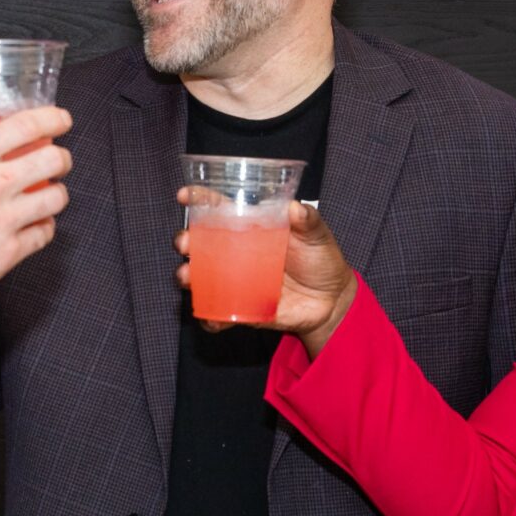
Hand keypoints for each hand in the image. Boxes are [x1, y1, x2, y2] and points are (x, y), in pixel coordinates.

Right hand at [0, 107, 71, 320]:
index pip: (25, 126)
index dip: (52, 118)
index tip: (61, 120)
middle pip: (53, 159)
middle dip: (61, 157)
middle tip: (57, 160)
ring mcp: (2, 221)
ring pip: (57, 197)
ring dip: (56, 193)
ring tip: (48, 194)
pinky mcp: (7, 253)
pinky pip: (44, 233)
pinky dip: (44, 227)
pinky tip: (34, 225)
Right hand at [173, 198, 357, 351]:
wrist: (331, 301)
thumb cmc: (322, 260)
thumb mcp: (318, 236)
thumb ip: (308, 221)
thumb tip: (295, 208)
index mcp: (251, 227)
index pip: (220, 208)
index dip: (199, 200)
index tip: (184, 195)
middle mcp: (236, 252)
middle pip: (200, 242)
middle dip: (185, 240)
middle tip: (185, 244)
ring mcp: (235, 280)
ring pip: (200, 276)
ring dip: (188, 276)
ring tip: (188, 277)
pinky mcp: (240, 307)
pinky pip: (218, 314)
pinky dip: (210, 318)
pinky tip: (211, 319)